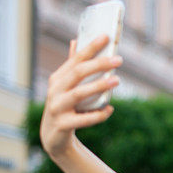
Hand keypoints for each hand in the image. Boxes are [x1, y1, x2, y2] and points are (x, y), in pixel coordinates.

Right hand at [40, 34, 121, 158]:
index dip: (91, 47)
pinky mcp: (63, 125)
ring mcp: (57, 108)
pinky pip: (83, 119)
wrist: (53, 136)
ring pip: (79, 94)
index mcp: (58, 78)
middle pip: (78, 73)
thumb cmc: (65, 106)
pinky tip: (110, 109)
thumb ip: (72, 65)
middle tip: (119, 59)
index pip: (76, 59)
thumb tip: (76, 40)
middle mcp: (55, 90)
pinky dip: (98, 114)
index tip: (106, 36)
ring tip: (117, 80)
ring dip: (99, 86)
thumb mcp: (66, 86)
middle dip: (98, 64)